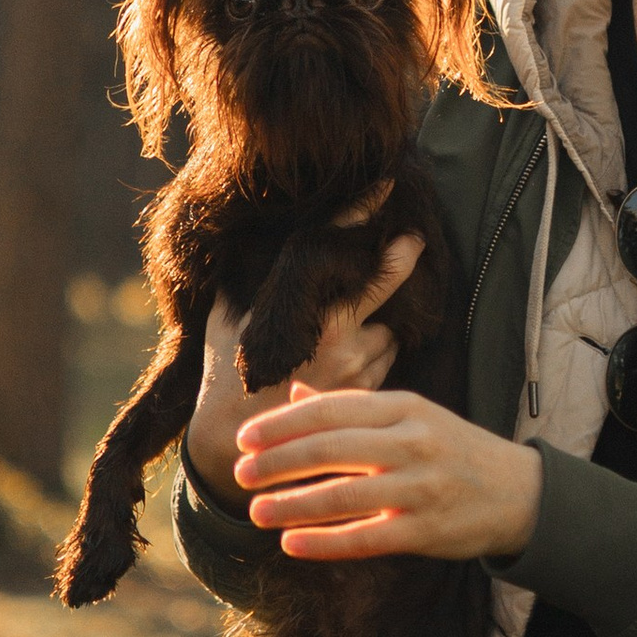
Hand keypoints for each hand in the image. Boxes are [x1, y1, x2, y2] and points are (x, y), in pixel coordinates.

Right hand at [183, 230, 421, 508]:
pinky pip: (386, 363)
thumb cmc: (226, 381)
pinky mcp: (367, 395)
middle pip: (384, 286)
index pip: (341, 252)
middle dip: (399, 261)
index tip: (384, 186)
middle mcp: (338, 337)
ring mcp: (357, 368)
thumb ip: (244, 286)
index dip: (362, 213)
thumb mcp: (227, 323)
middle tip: (410, 242)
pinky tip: (361, 350)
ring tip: (366, 318)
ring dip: (385, 320)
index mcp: (307, 313)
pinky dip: (380, 351)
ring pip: (391, 328)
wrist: (239, 451)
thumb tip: (244, 245)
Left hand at [232, 383, 543, 567]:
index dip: (282, 424)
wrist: (519, 493)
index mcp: (404, 407)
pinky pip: (365, 538)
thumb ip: (354, 407)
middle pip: (330, 448)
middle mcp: (411, 443)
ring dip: (292, 504)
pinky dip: (324, 542)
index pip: (331, 410)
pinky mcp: (424, 531)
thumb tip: (296, 395)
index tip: (245, 438)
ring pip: (342, 496)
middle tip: (240, 473)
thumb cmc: (452, 449)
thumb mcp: (411, 414)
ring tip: (255, 510)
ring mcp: (419, 488)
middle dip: (278, 462)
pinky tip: (291, 543)